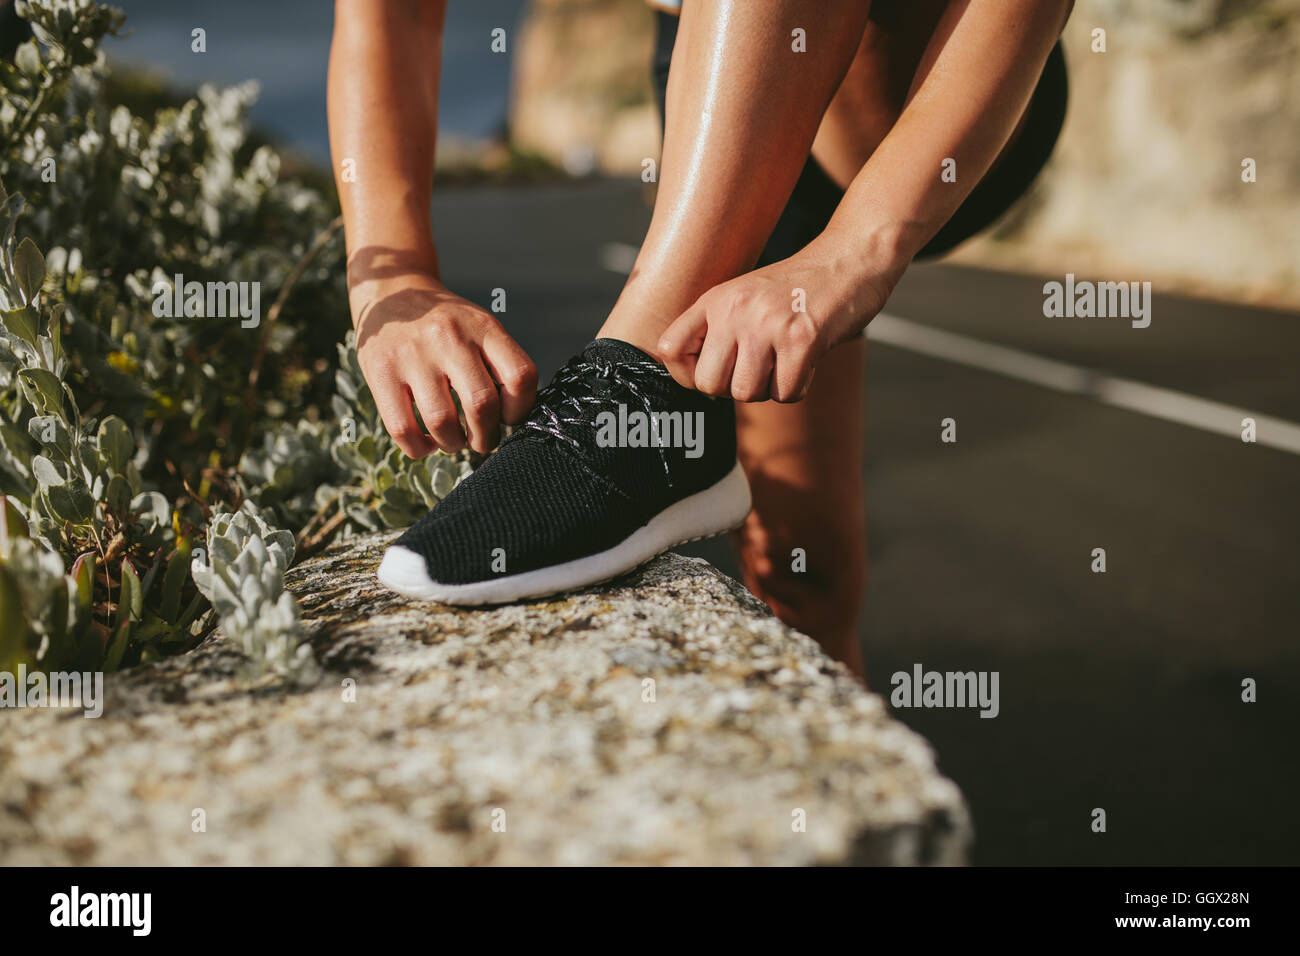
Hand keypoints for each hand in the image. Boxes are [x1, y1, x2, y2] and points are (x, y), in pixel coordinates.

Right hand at [351, 274, 536, 457]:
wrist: (392, 292)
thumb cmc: (446, 324)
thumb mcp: (480, 326)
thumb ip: (500, 363)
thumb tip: (512, 419)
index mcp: (483, 327)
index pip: (521, 376)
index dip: (521, 409)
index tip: (509, 417)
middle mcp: (449, 338)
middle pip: (482, 405)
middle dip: (486, 437)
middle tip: (482, 440)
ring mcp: (412, 355)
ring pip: (442, 423)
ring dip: (454, 444)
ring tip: (454, 440)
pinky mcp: (380, 372)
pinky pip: (403, 429)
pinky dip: (420, 447)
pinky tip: (427, 440)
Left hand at [657, 238, 901, 402]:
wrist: (849, 260)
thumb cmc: (797, 288)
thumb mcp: (744, 296)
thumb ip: (717, 331)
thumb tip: (698, 384)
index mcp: (715, 300)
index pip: (669, 349)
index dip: (687, 374)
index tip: (714, 371)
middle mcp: (735, 310)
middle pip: (709, 384)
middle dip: (734, 388)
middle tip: (759, 368)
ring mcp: (767, 324)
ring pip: (747, 393)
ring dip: (769, 388)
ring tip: (784, 360)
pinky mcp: (802, 340)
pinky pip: (786, 394)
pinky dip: (798, 387)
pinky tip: (806, 361)